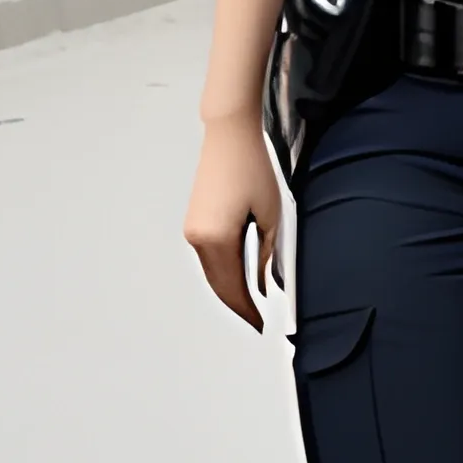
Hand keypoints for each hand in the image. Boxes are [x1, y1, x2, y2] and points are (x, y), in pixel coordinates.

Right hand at [183, 114, 280, 330]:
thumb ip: (266, 253)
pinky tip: (237, 277)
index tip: (259, 324)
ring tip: (249, 303)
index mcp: (217, 238)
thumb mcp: (270, 214)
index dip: (245, 309)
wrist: (229, 138)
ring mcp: (192, 230)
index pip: (232, 287)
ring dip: (228, 288)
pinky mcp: (194, 222)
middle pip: (218, 283)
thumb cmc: (252, 169)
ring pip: (211, 272)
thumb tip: (261, 283)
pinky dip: (221, 271)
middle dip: (237, 303)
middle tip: (256, 320)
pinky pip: (208, 257)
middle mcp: (198, 238)